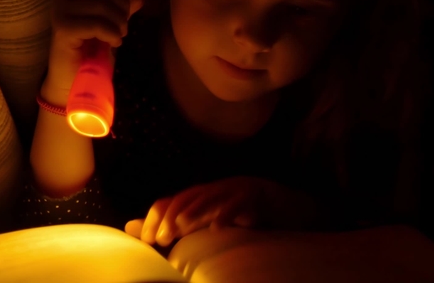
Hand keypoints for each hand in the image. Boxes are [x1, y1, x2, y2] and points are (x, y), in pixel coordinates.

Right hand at [41, 0, 143, 105]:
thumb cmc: (92, 47)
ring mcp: (60, 8)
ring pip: (102, 4)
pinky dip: (111, 34)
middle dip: (123, 5)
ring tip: (119, 35)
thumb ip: (123, 5)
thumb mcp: (112, 22)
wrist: (74, 77)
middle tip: (124, 24)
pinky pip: (97, 23)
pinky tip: (114, 43)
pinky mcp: (62, 28)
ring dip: (119, 22)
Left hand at [125, 177, 316, 246]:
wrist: (291, 207)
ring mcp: (234, 190)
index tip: (149, 242)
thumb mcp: (213, 225)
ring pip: (207, 196)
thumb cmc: (249, 219)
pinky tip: (216, 229)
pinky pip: (237, 203)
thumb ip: (181, 228)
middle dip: (168, 217)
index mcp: (202, 198)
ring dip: (191, 212)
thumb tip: (143, 231)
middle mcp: (214, 191)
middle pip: (183, 198)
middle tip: (161, 239)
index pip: (169, 202)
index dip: (155, 219)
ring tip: (179, 228)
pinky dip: (225, 215)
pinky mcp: (254, 196)